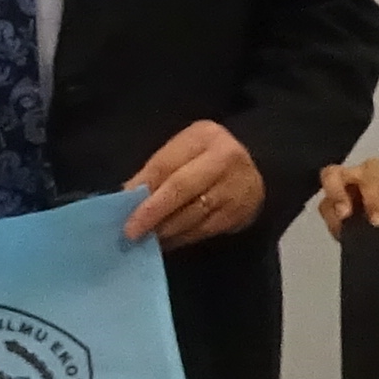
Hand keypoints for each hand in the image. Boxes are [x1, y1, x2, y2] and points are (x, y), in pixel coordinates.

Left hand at [125, 119, 266, 249]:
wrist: (256, 169)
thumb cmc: (206, 157)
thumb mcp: (183, 150)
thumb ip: (158, 169)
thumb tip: (128, 196)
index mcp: (204, 137)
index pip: (168, 163)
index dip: (144, 185)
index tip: (123, 204)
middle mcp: (224, 159)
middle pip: (182, 189)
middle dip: (153, 212)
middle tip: (131, 231)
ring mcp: (235, 188)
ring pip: (193, 214)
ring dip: (165, 229)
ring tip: (144, 238)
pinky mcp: (238, 214)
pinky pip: (203, 230)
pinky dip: (181, 238)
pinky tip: (165, 241)